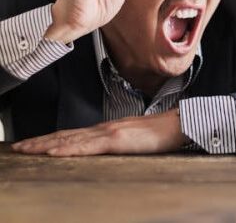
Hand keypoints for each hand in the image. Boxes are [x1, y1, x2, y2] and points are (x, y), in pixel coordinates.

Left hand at [11, 109, 186, 155]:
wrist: (176, 124)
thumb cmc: (159, 133)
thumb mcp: (133, 140)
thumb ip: (118, 144)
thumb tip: (105, 152)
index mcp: (107, 130)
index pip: (73, 135)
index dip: (52, 139)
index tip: (34, 145)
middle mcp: (103, 128)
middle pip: (65, 135)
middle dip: (40, 142)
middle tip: (18, 147)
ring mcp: (109, 132)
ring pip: (70, 139)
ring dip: (45, 144)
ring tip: (26, 149)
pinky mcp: (116, 139)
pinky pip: (86, 146)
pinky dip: (67, 148)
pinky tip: (54, 152)